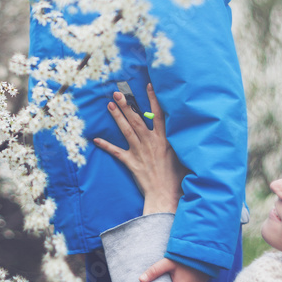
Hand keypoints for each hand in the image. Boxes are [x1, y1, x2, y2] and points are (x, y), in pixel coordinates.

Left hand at [93, 84, 188, 214]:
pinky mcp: (131, 163)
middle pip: (137, 120)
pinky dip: (106, 146)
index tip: (147, 86)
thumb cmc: (177, 177)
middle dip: (127, 105)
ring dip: (117, 117)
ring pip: (126, 131)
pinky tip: (96, 139)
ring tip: (109, 105)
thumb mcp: (182, 155)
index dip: (153, 99)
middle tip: (117, 93)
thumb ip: (179, 140)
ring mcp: (139, 152)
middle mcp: (150, 142)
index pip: (158, 115)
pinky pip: (116, 152)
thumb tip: (185, 127)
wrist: (165, 195)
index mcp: (164, 139)